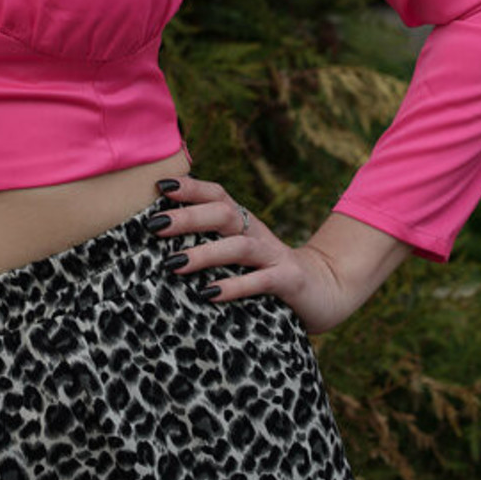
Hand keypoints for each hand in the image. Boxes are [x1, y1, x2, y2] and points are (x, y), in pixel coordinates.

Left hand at [146, 174, 409, 335]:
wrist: (326, 289)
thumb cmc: (266, 271)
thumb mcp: (238, 252)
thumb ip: (209, 241)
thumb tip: (158, 234)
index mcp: (243, 222)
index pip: (217, 195)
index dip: (191, 188)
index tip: (159, 186)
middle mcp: (257, 233)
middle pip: (224, 214)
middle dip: (188, 217)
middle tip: (154, 225)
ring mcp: (274, 256)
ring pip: (239, 247)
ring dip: (205, 253)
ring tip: (173, 263)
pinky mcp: (288, 281)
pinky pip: (260, 281)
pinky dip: (234, 286)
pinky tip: (209, 294)